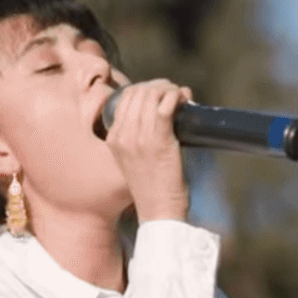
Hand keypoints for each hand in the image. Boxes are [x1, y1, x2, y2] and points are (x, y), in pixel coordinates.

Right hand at [103, 78, 190, 222]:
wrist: (159, 211)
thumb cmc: (152, 188)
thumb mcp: (133, 160)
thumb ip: (139, 138)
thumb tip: (161, 111)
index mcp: (113, 138)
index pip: (125, 98)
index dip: (145, 89)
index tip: (161, 94)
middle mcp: (123, 135)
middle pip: (139, 92)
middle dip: (159, 86)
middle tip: (174, 93)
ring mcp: (140, 137)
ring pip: (152, 95)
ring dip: (170, 89)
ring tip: (181, 96)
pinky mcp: (160, 140)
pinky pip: (166, 105)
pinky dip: (176, 96)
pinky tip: (184, 99)